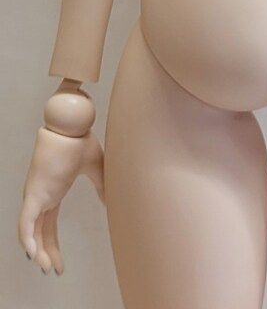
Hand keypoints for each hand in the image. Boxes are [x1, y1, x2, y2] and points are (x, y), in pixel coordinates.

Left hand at [18, 126, 104, 273]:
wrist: (72, 125)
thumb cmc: (80, 139)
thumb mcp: (96, 167)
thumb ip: (102, 185)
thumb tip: (109, 203)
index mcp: (54, 191)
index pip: (49, 226)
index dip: (52, 246)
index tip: (59, 263)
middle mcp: (42, 195)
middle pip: (40, 233)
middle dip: (46, 254)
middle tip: (54, 271)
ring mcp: (36, 194)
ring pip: (30, 232)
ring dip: (37, 251)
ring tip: (45, 267)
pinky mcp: (34, 192)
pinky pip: (26, 222)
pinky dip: (27, 239)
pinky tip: (33, 255)